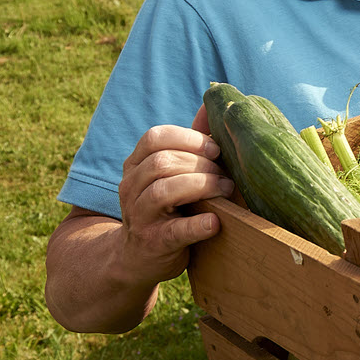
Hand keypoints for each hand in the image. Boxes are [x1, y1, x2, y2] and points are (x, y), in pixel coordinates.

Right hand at [113, 106, 232, 287]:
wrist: (138, 257)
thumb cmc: (167, 207)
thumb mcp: (173, 172)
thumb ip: (191, 141)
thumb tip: (213, 101)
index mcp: (136, 164)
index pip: (155, 137)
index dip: (189, 139)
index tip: (216, 149)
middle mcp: (131, 186)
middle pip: (163, 162)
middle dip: (202, 165)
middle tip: (228, 176)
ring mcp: (138, 215)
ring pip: (164, 190)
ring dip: (202, 186)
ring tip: (226, 191)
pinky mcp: (153, 243)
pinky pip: (174, 231)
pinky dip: (198, 225)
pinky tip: (216, 221)